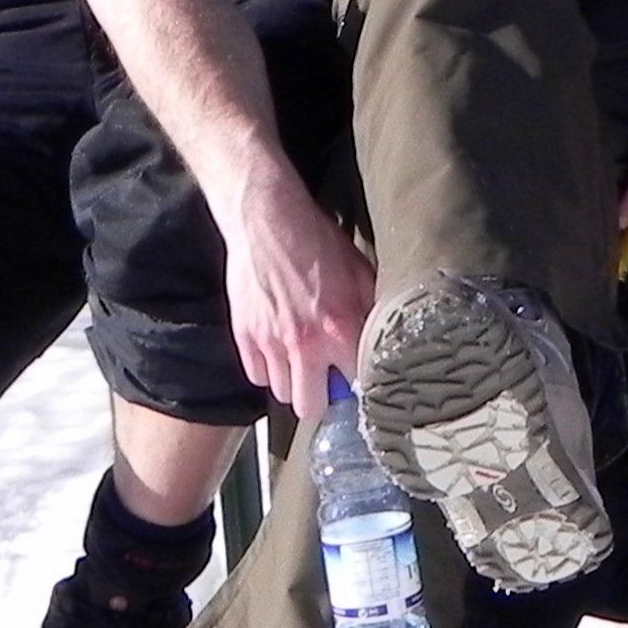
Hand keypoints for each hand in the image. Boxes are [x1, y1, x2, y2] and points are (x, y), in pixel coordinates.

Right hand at [222, 177, 376, 423]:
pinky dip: (268, 368)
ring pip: (281, 393)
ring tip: (302, 361)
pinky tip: (278, 349)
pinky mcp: (244, 336)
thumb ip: (370, 311)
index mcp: (339, 330)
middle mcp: (304, 344)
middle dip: (321, 396)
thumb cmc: (316, 240)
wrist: (267, 219)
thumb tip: (383, 338)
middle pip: (310, 407)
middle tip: (326, 378)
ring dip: (294, 382)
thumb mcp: (360, 271)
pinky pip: (256, 375)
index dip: (358, 383)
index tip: (356, 377)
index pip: (355, 386)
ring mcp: (270, 343)